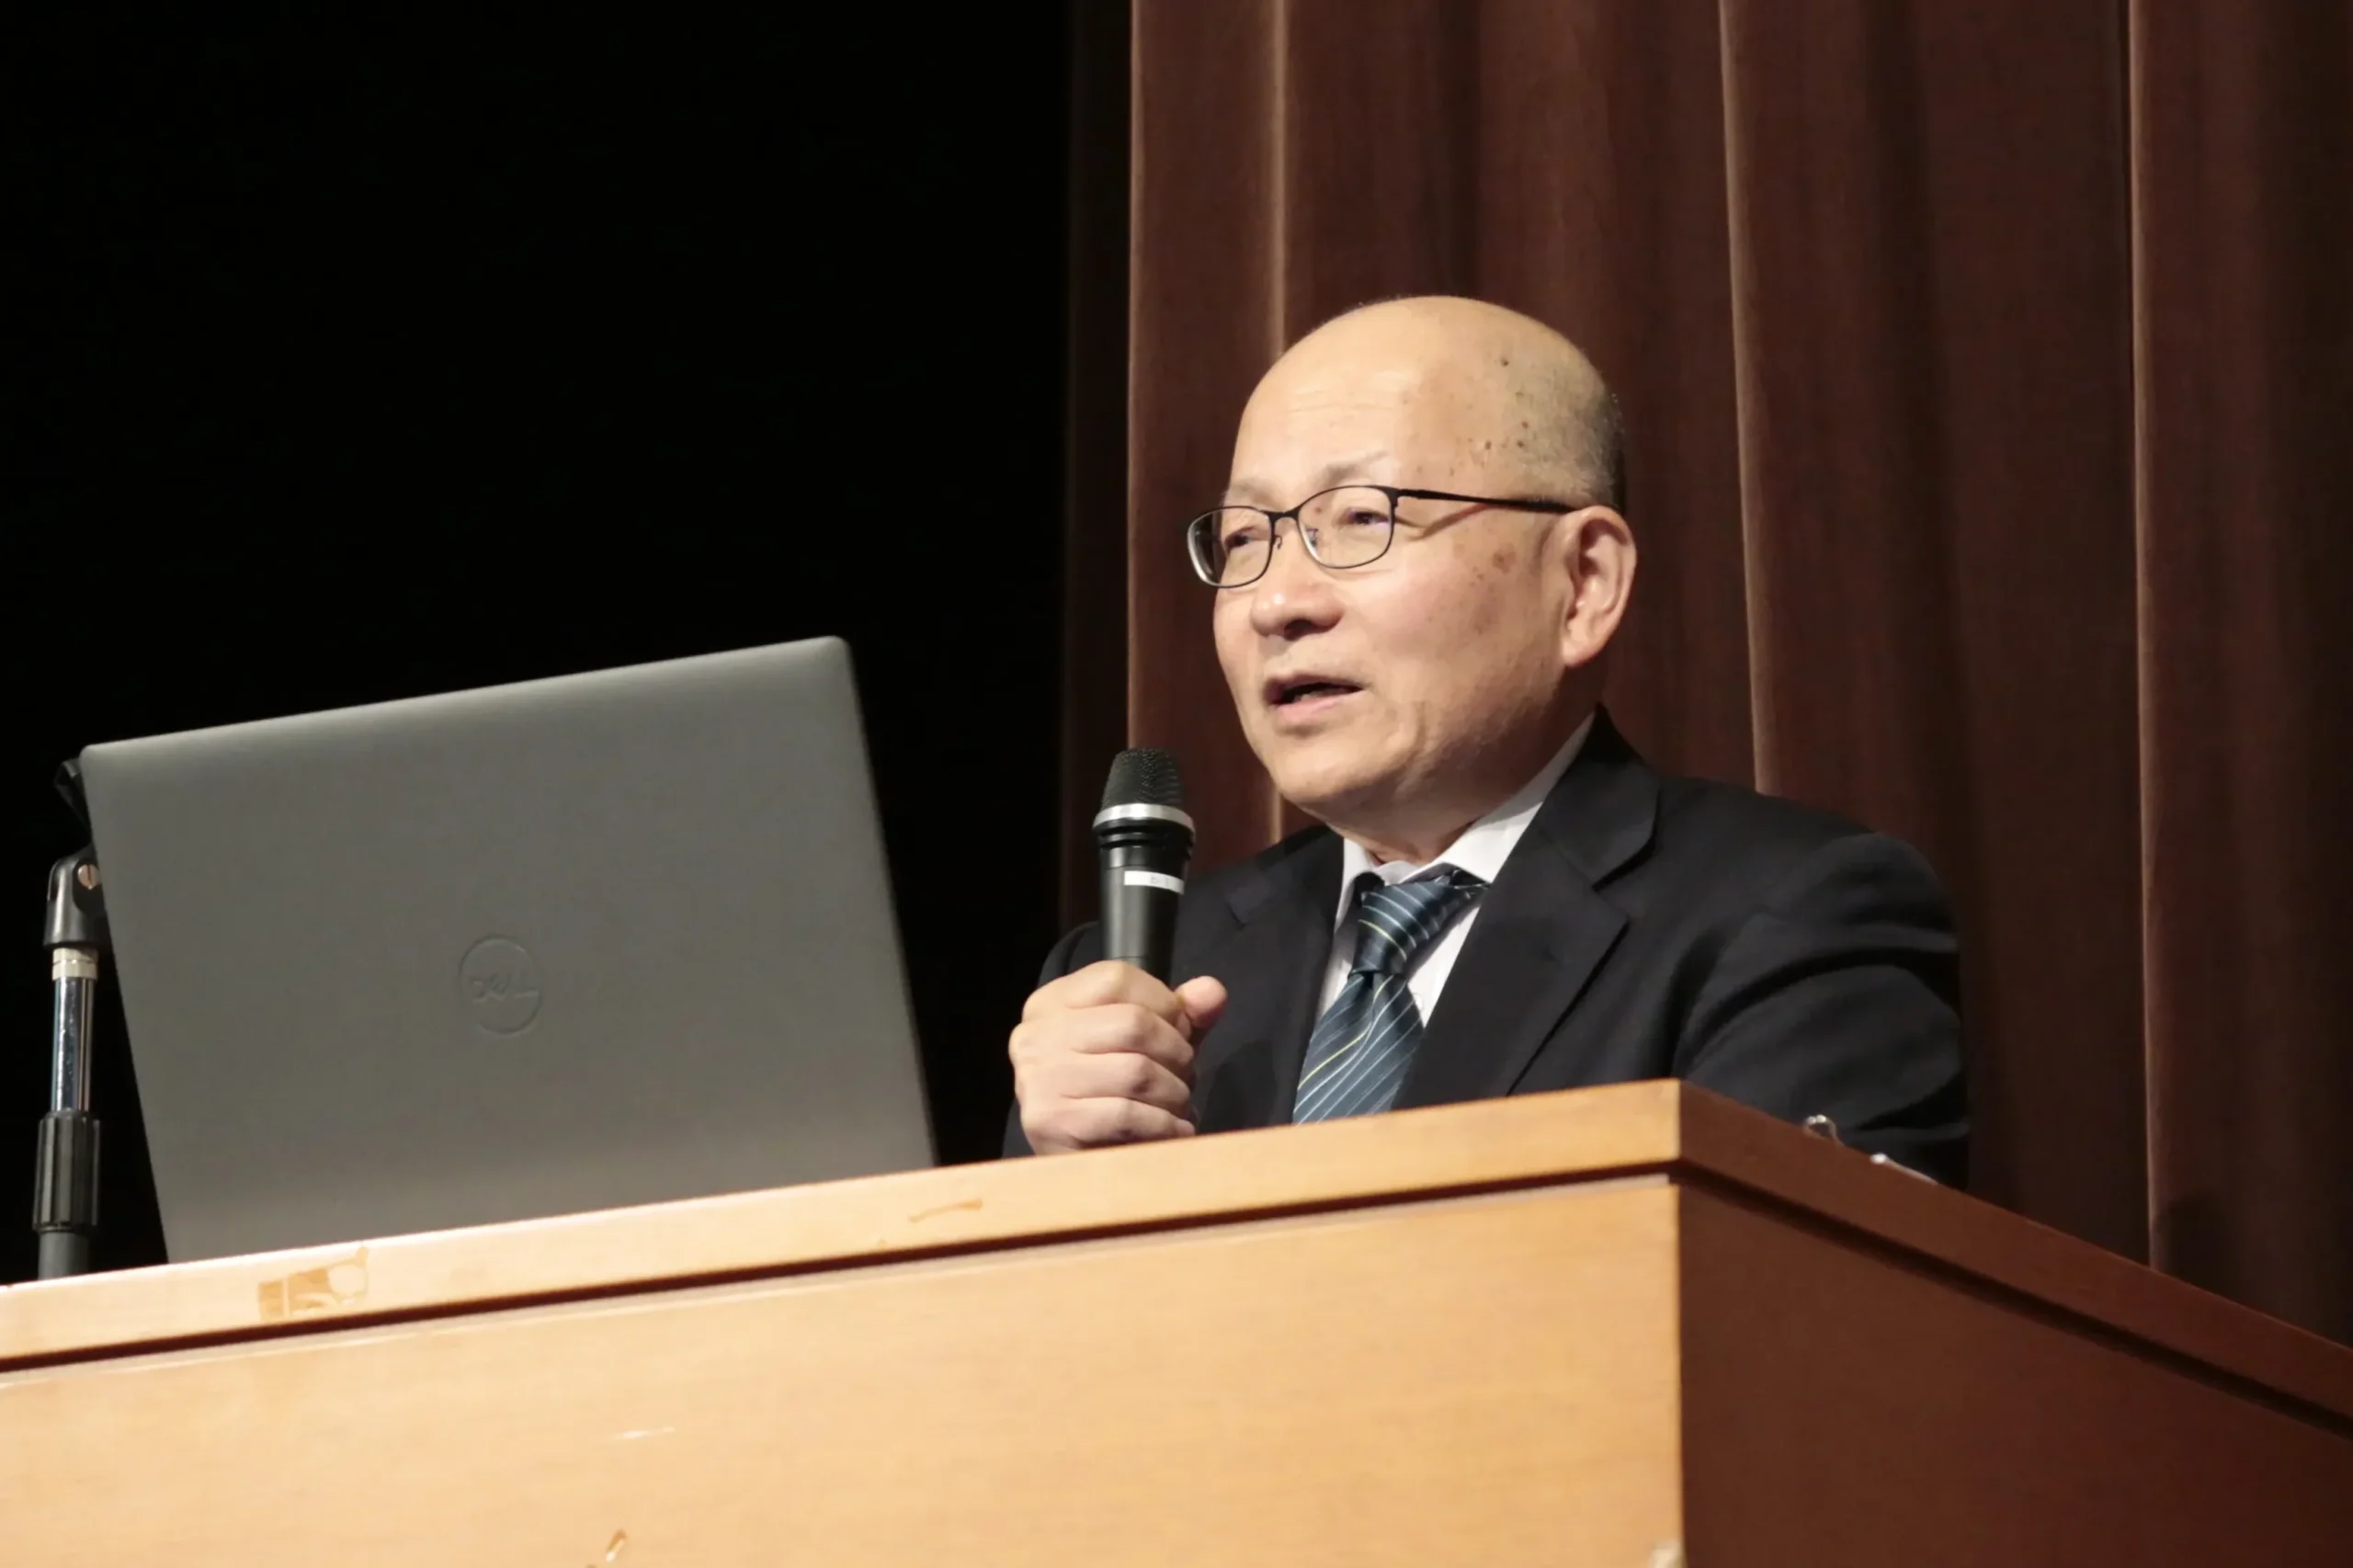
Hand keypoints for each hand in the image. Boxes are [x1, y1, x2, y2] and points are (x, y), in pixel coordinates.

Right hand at [1009, 961, 1228, 1153]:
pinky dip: (1164, 1125)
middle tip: (1185, 1078)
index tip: (1180, 1034)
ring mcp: (1037, 1080)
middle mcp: (1034, 1036)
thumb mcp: (1150, 1044)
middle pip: (1132, 1024)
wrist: (1076, 1171)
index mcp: (1051, 1004)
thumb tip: (1212, 993)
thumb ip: (1182, 1014)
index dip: (1165, 1004)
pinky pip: (1126, 1114)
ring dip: (1174, 1093)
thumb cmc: (1114, 1095)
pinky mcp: (1050, 1123)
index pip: (1117, 978)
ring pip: (1135, 1071)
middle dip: (1177, 1053)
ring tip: (1178, 1107)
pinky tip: (1174, 1131)